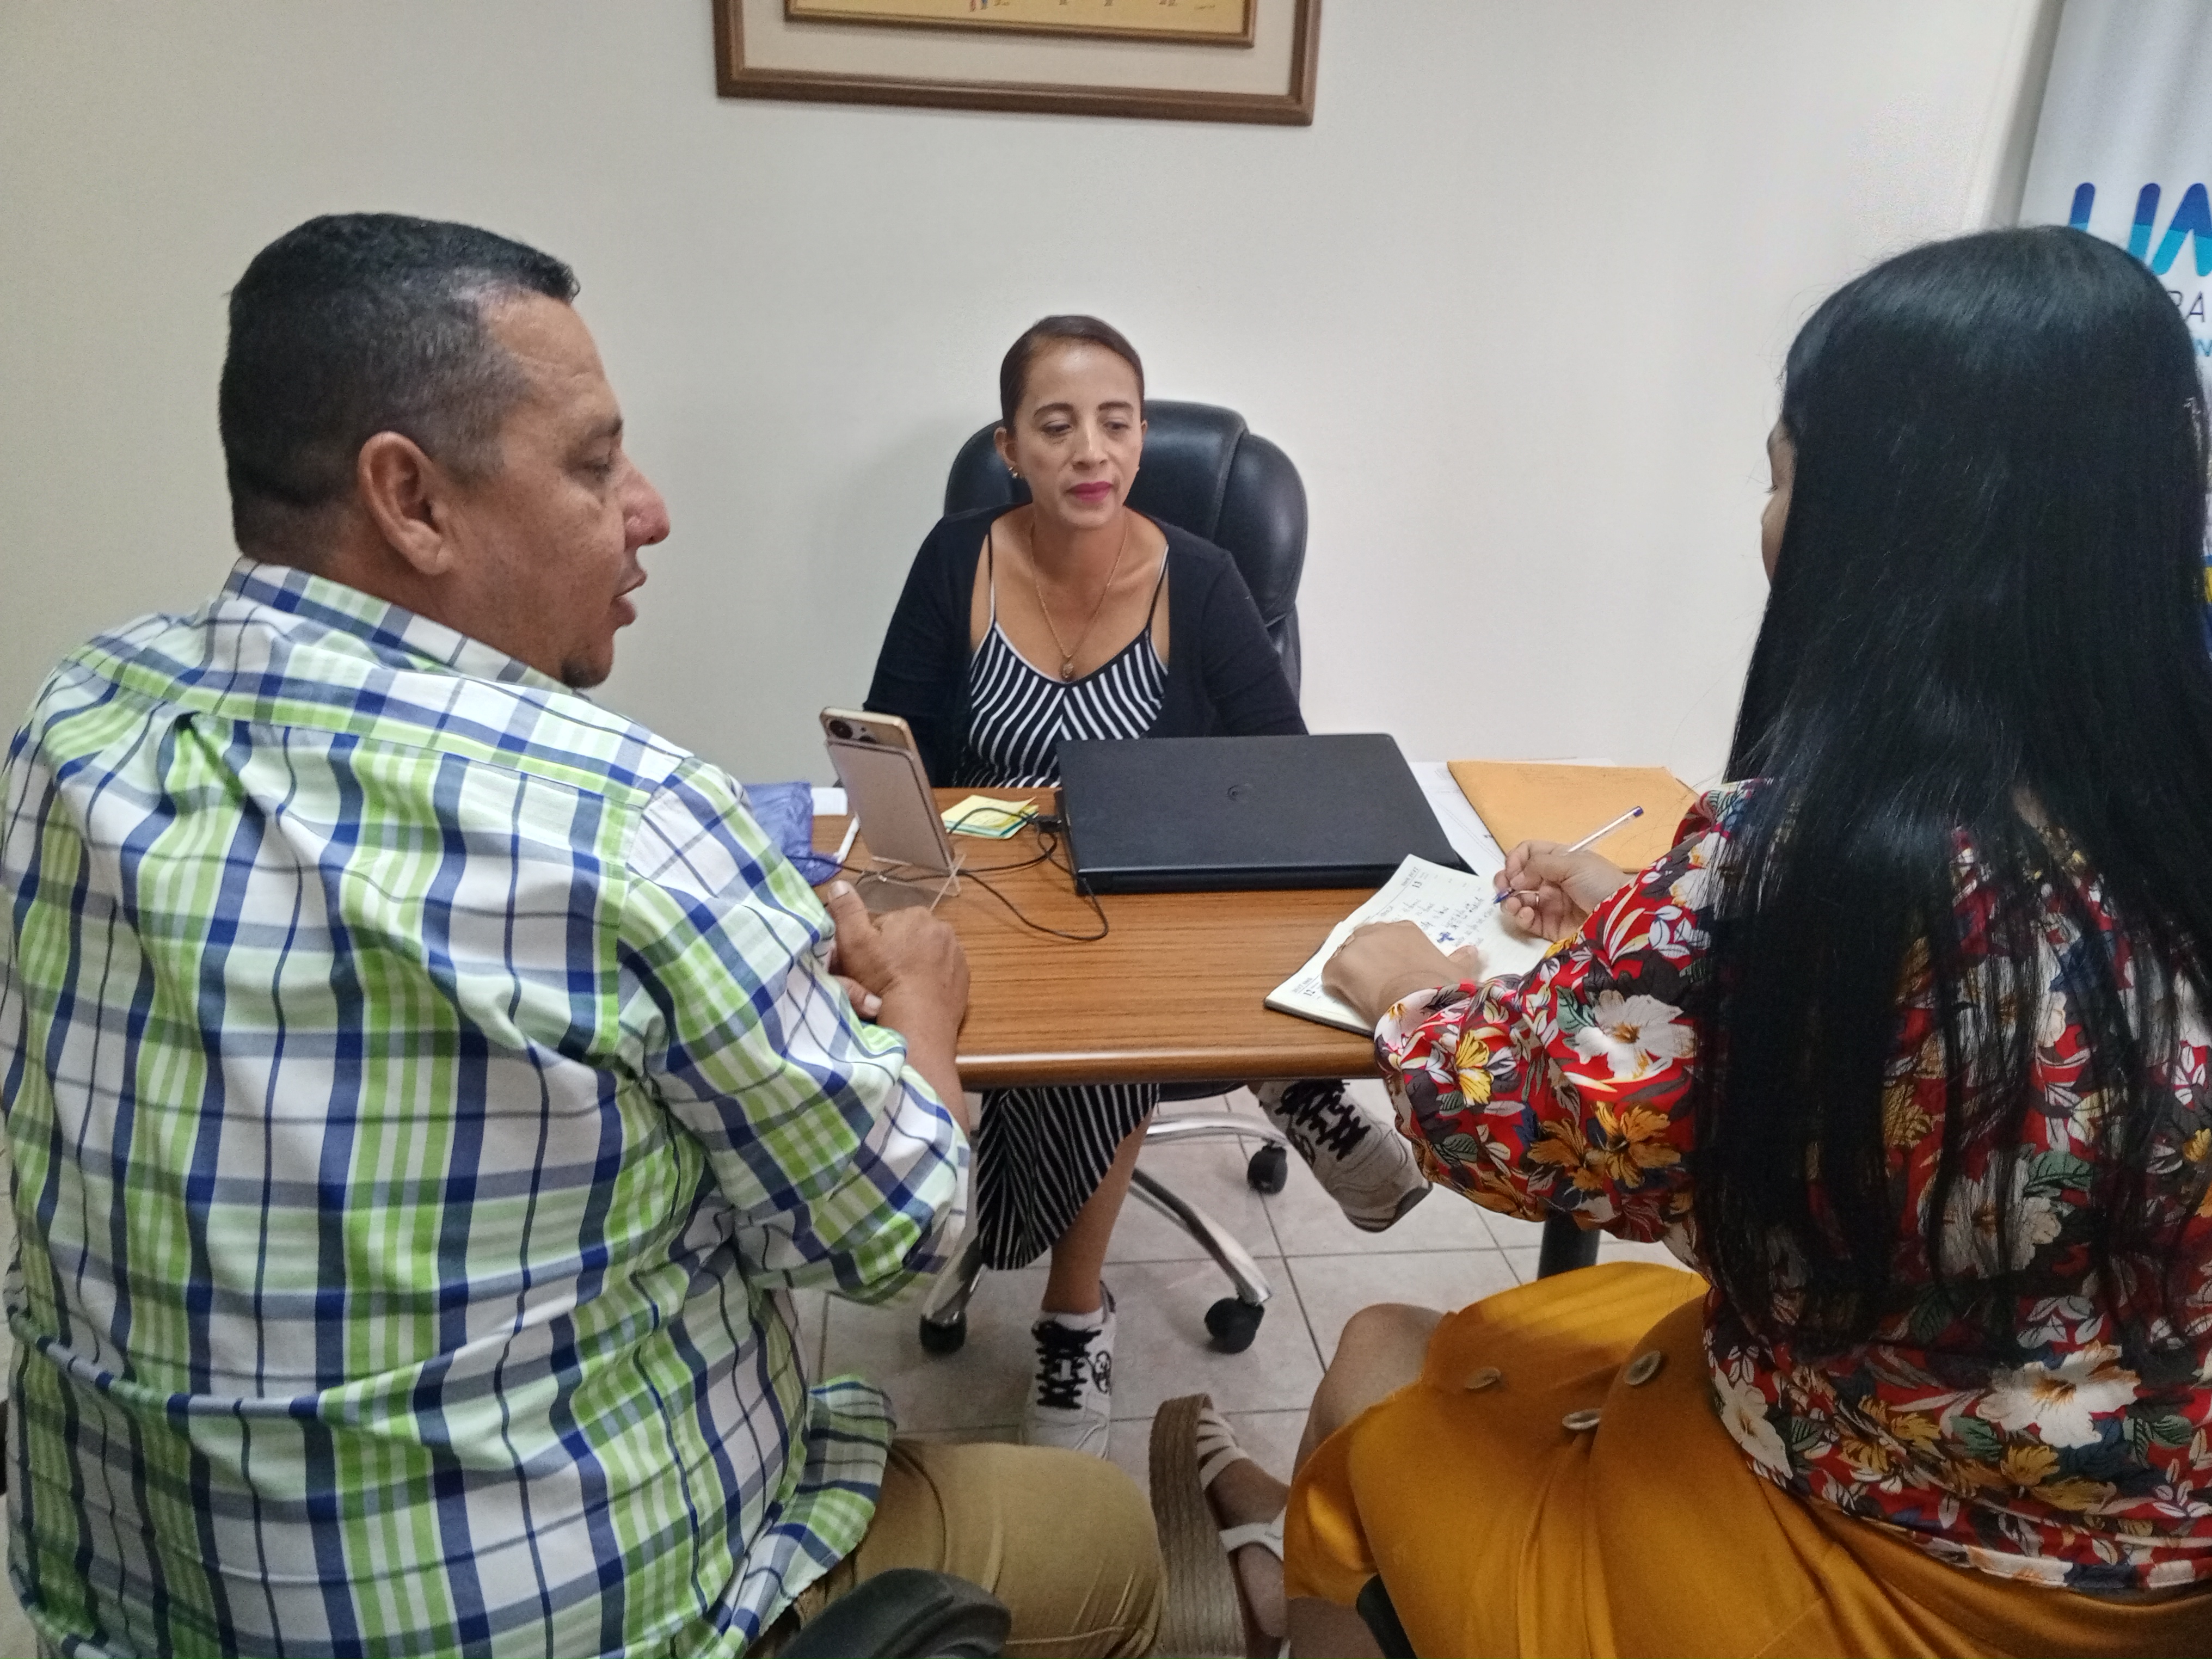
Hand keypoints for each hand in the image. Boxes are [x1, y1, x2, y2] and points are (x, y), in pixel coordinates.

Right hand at [823, 882, 970, 1128]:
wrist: (918, 1019)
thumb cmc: (883, 979)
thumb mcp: (854, 942)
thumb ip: (846, 909)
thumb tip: (839, 882)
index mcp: (914, 915)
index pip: (885, 925)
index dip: (871, 945)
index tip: (865, 964)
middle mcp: (941, 928)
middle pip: (908, 939)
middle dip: (895, 954)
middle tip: (879, 980)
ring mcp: (956, 953)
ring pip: (925, 956)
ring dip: (914, 968)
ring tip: (898, 989)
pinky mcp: (965, 977)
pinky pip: (942, 974)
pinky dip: (931, 981)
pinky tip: (917, 996)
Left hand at [1322, 920, 1478, 1028]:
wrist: (1420, 1003)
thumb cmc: (1441, 986)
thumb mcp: (1458, 971)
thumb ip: (1462, 959)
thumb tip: (1473, 950)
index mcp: (1406, 929)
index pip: (1391, 936)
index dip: (1390, 955)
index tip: (1396, 971)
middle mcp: (1378, 930)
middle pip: (1365, 941)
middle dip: (1367, 958)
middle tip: (1376, 982)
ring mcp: (1356, 946)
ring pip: (1347, 955)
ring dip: (1352, 970)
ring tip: (1362, 991)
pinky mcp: (1339, 965)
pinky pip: (1331, 973)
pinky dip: (1337, 984)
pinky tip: (1349, 997)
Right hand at [1492, 841, 1630, 938]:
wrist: (1622, 915)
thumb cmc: (1599, 881)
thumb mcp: (1571, 863)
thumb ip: (1538, 866)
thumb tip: (1513, 879)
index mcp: (1558, 860)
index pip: (1528, 853)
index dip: (1516, 860)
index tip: (1513, 870)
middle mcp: (1551, 880)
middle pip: (1518, 877)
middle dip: (1506, 881)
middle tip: (1503, 888)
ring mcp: (1550, 904)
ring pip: (1518, 899)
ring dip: (1510, 900)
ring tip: (1514, 904)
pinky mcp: (1549, 926)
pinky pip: (1527, 920)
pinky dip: (1520, 916)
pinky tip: (1525, 914)